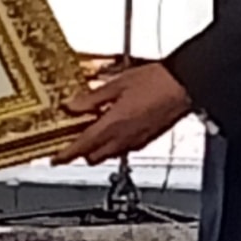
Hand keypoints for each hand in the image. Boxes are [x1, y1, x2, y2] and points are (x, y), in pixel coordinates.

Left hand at [52, 62, 191, 165]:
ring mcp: (138, 141)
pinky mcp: (148, 139)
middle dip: (81, 152)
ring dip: (98, 148)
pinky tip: (113, 127)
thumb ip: (92, 98)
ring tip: (91, 131)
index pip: (83, 147)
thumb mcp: (116, 84)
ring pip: (110, 154)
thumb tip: (73, 106)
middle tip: (71, 141)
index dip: (67, 155)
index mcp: (114, 125)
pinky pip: (125, 148)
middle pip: (95, 156)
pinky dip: (114, 143)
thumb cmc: (156, 82)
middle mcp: (125, 138)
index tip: (56, 159)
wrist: (185, 86)